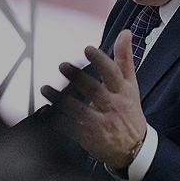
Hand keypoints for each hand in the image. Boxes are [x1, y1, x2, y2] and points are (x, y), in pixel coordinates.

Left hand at [41, 30, 146, 170]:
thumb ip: (125, 58)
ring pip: (79, 110)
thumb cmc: (129, 109)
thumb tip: (125, 32)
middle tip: (62, 65)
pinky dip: (58, 120)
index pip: (113, 74)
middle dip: (78, 77)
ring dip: (60, 99)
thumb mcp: (131, 85)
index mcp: (123, 92)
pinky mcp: (89, 137)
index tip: (88, 48)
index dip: (101, 61)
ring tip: (44, 88)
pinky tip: (46, 111)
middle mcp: (113, 107)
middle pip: (94, 91)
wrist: (134, 148)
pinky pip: (71, 128)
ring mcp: (101, 124)